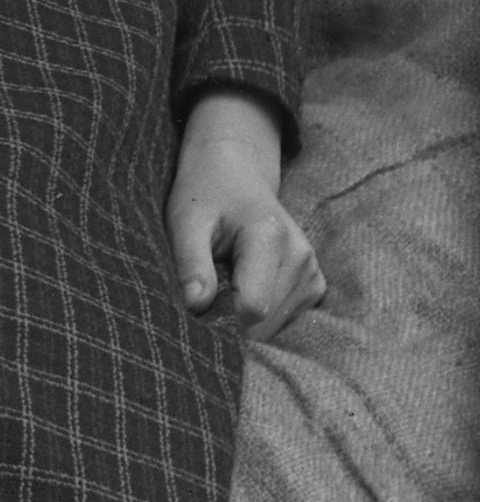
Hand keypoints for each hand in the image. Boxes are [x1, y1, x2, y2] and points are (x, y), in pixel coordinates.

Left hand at [168, 87, 325, 344]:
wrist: (236, 174)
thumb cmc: (205, 197)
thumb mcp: (185, 221)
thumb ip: (190, 262)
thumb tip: (194, 305)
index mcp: (271, 237)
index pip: (251, 308)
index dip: (218, 314)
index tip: (197, 297)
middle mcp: (302, 257)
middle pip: (263, 321)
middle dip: (229, 316)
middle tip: (209, 283)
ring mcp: (313, 273)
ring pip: (273, 327)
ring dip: (243, 317)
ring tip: (228, 277)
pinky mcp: (315, 285)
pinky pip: (282, 321)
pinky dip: (259, 315)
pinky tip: (245, 284)